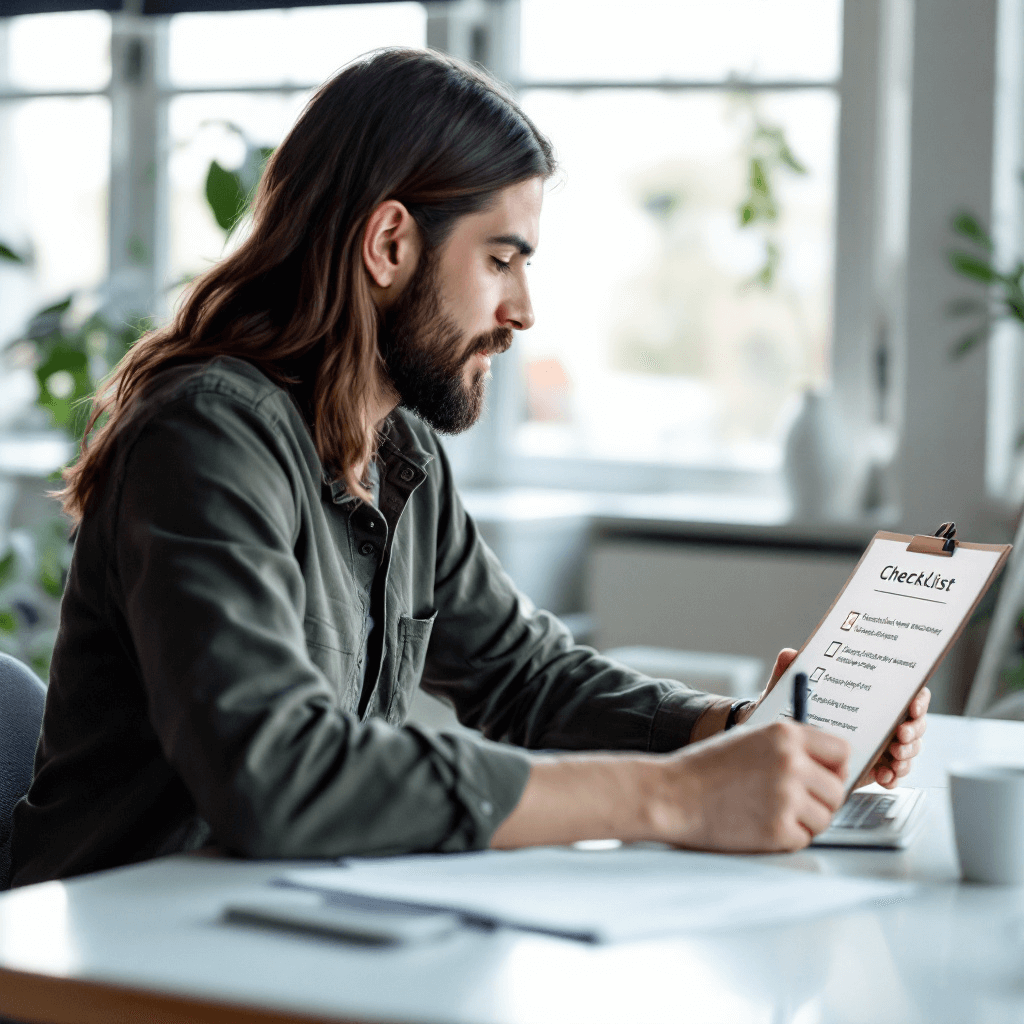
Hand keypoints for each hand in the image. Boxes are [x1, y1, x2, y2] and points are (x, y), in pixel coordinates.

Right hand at [654, 719, 849, 852]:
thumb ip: (787, 748)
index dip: (833, 767)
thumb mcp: (749, 739)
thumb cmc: (706, 768)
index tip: (823, 777)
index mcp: (786, 734)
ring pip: (825, 817)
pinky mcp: (779, 830)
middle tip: (793, 803)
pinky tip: (760, 825)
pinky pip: (804, 838)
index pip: (841, 751)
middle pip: (837, 789)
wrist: (672, 795)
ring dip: (804, 821)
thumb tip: (823, 766)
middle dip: (820, 799)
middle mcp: (791, 762)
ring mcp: (787, 797)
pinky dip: (786, 838)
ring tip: (771, 813)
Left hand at [736, 648, 928, 788]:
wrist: (786, 743)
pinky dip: (894, 776)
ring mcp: (881, 744)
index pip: (905, 693)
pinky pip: (895, 773)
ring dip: (907, 755)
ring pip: (909, 749)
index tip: (912, 706)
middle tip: (899, 737)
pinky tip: (885, 776)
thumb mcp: (788, 690)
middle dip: (913, 731)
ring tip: (893, 760)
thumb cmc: (793, 709)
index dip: (917, 699)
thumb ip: (787, 670)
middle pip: (914, 723)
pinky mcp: (875, 766)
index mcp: (869, 696)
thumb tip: (788, 653)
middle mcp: (881, 719)